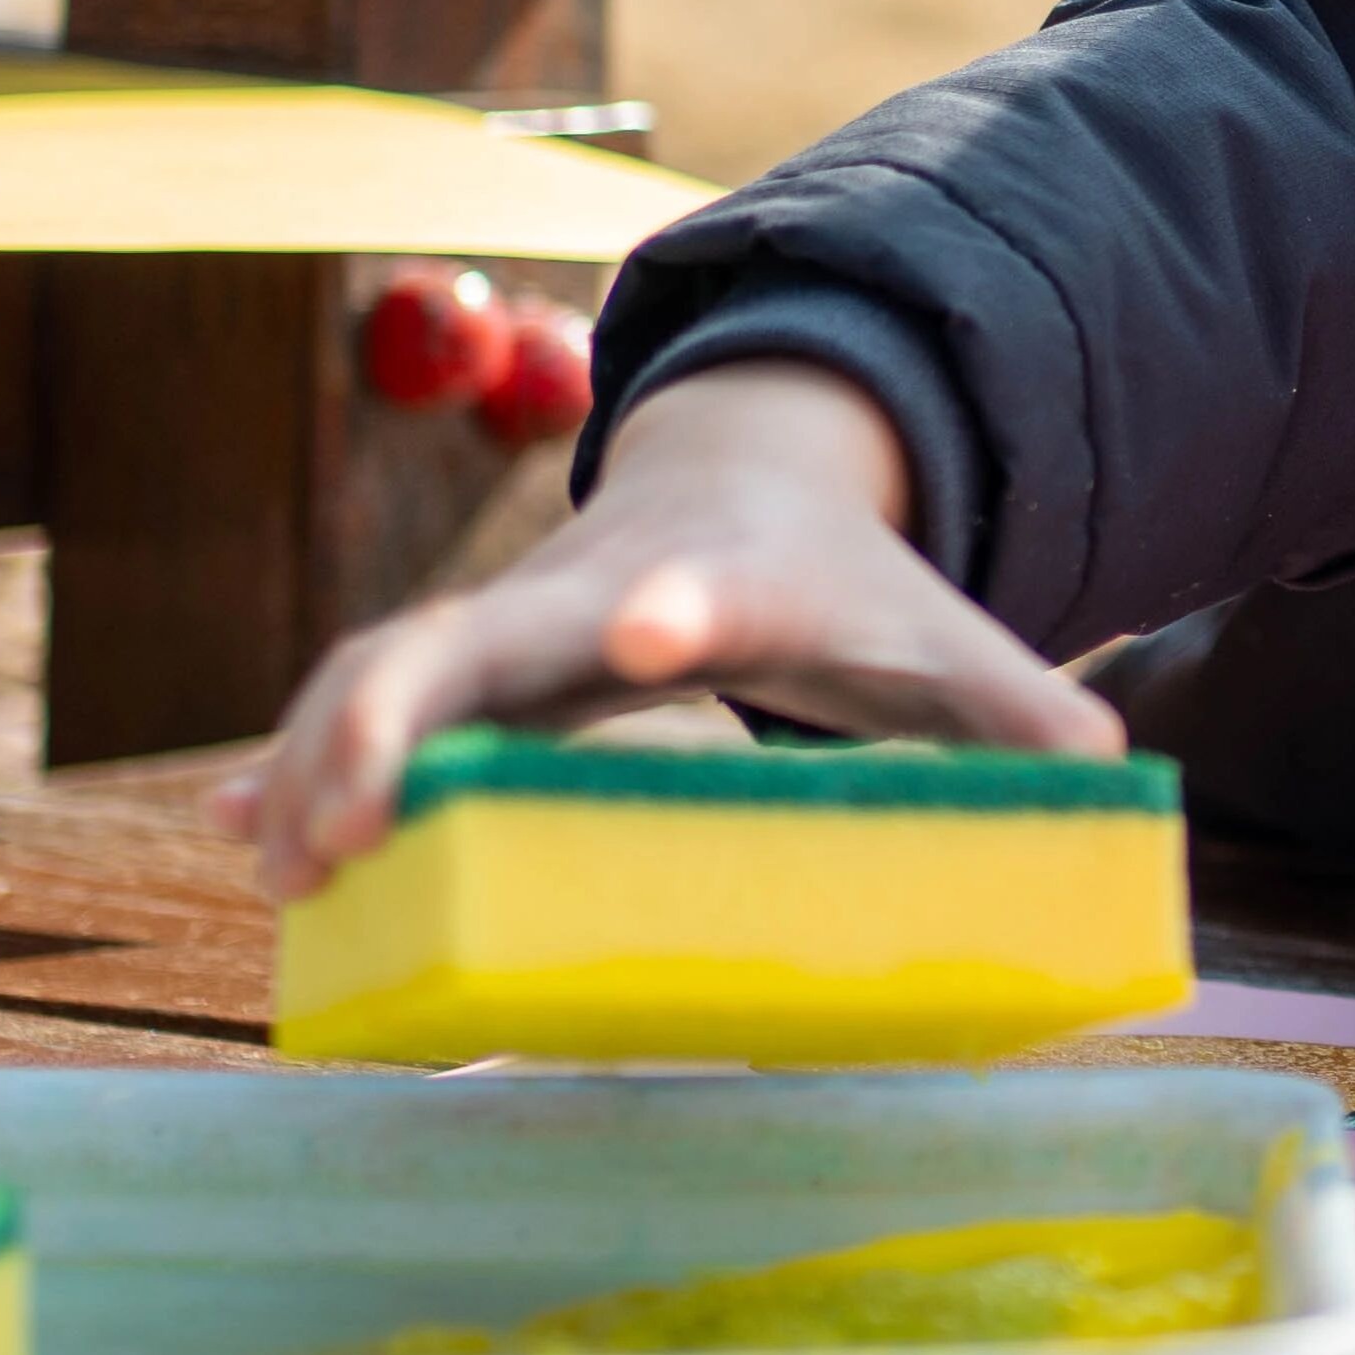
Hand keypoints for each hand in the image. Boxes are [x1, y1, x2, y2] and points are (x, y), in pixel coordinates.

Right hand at [209, 363, 1121, 900]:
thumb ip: (1034, 724)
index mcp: (731, 582)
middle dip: (405, 714)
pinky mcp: (466, 668)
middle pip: (478, 636)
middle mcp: (591, 593)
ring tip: (284, 871)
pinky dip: (299, 768)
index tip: (644, 627)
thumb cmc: (849, 590)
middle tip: (351, 819)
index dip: (673, 601)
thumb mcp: (951, 647)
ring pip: (391, 675)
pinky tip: (240, 836)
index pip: (699, 586)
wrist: (739, 483)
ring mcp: (511, 625)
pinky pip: (361, 710)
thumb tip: (1114, 799)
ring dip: (325, 762)